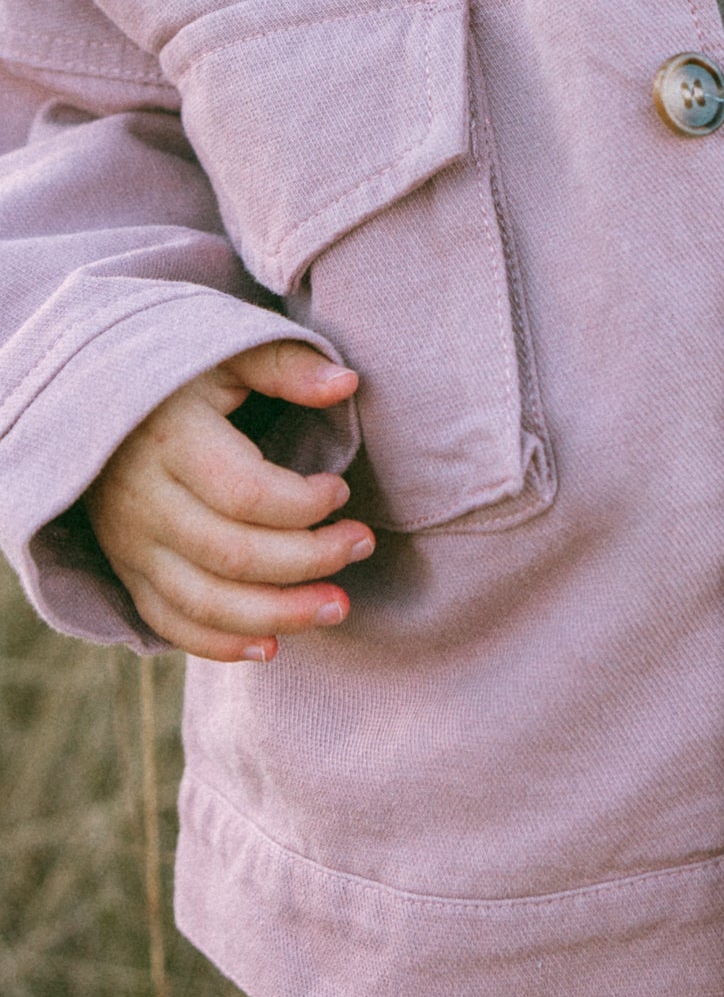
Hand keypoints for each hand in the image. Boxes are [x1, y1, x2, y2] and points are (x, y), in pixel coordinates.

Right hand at [83, 341, 372, 663]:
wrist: (88, 399)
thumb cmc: (178, 373)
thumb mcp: (227, 351)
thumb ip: (286, 364)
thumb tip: (348, 382)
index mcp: (170, 439)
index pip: (245, 494)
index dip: (304, 503)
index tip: (340, 489)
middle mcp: (143, 498)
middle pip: (232, 554)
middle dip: (309, 561)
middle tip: (362, 545)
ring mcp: (130, 541)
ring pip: (204, 601)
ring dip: (279, 615)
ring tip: (337, 606)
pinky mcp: (127, 567)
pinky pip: (169, 621)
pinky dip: (220, 644)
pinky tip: (274, 646)